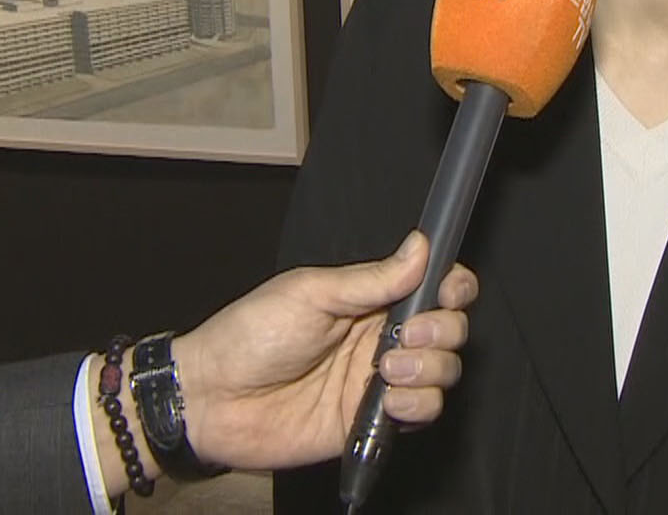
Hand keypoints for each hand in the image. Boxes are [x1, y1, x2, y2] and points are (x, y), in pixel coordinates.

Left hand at [170, 232, 475, 472]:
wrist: (214, 399)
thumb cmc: (250, 336)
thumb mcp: (312, 293)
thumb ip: (372, 278)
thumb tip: (421, 246)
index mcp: (370, 300)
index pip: (434, 287)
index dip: (453, 287)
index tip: (446, 291)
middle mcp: (382, 338)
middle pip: (450, 329)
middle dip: (442, 330)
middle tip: (406, 334)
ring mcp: (380, 381)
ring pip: (443, 372)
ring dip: (428, 368)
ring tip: (386, 371)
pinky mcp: (372, 420)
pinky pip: (422, 414)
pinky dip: (417, 405)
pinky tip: (387, 400)